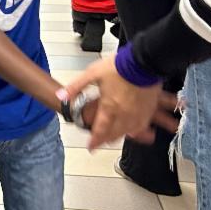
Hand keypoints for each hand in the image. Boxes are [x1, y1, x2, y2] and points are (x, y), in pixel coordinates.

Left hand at [63, 54, 179, 149]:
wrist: (143, 61)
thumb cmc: (119, 66)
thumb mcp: (92, 74)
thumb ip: (76, 87)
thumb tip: (61, 96)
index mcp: (109, 107)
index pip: (100, 131)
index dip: (94, 141)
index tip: (91, 147)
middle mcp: (124, 114)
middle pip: (114, 134)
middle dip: (105, 140)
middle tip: (100, 141)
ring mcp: (138, 113)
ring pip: (128, 133)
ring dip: (119, 136)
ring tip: (114, 137)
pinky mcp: (149, 109)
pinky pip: (142, 126)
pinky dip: (135, 130)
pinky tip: (133, 129)